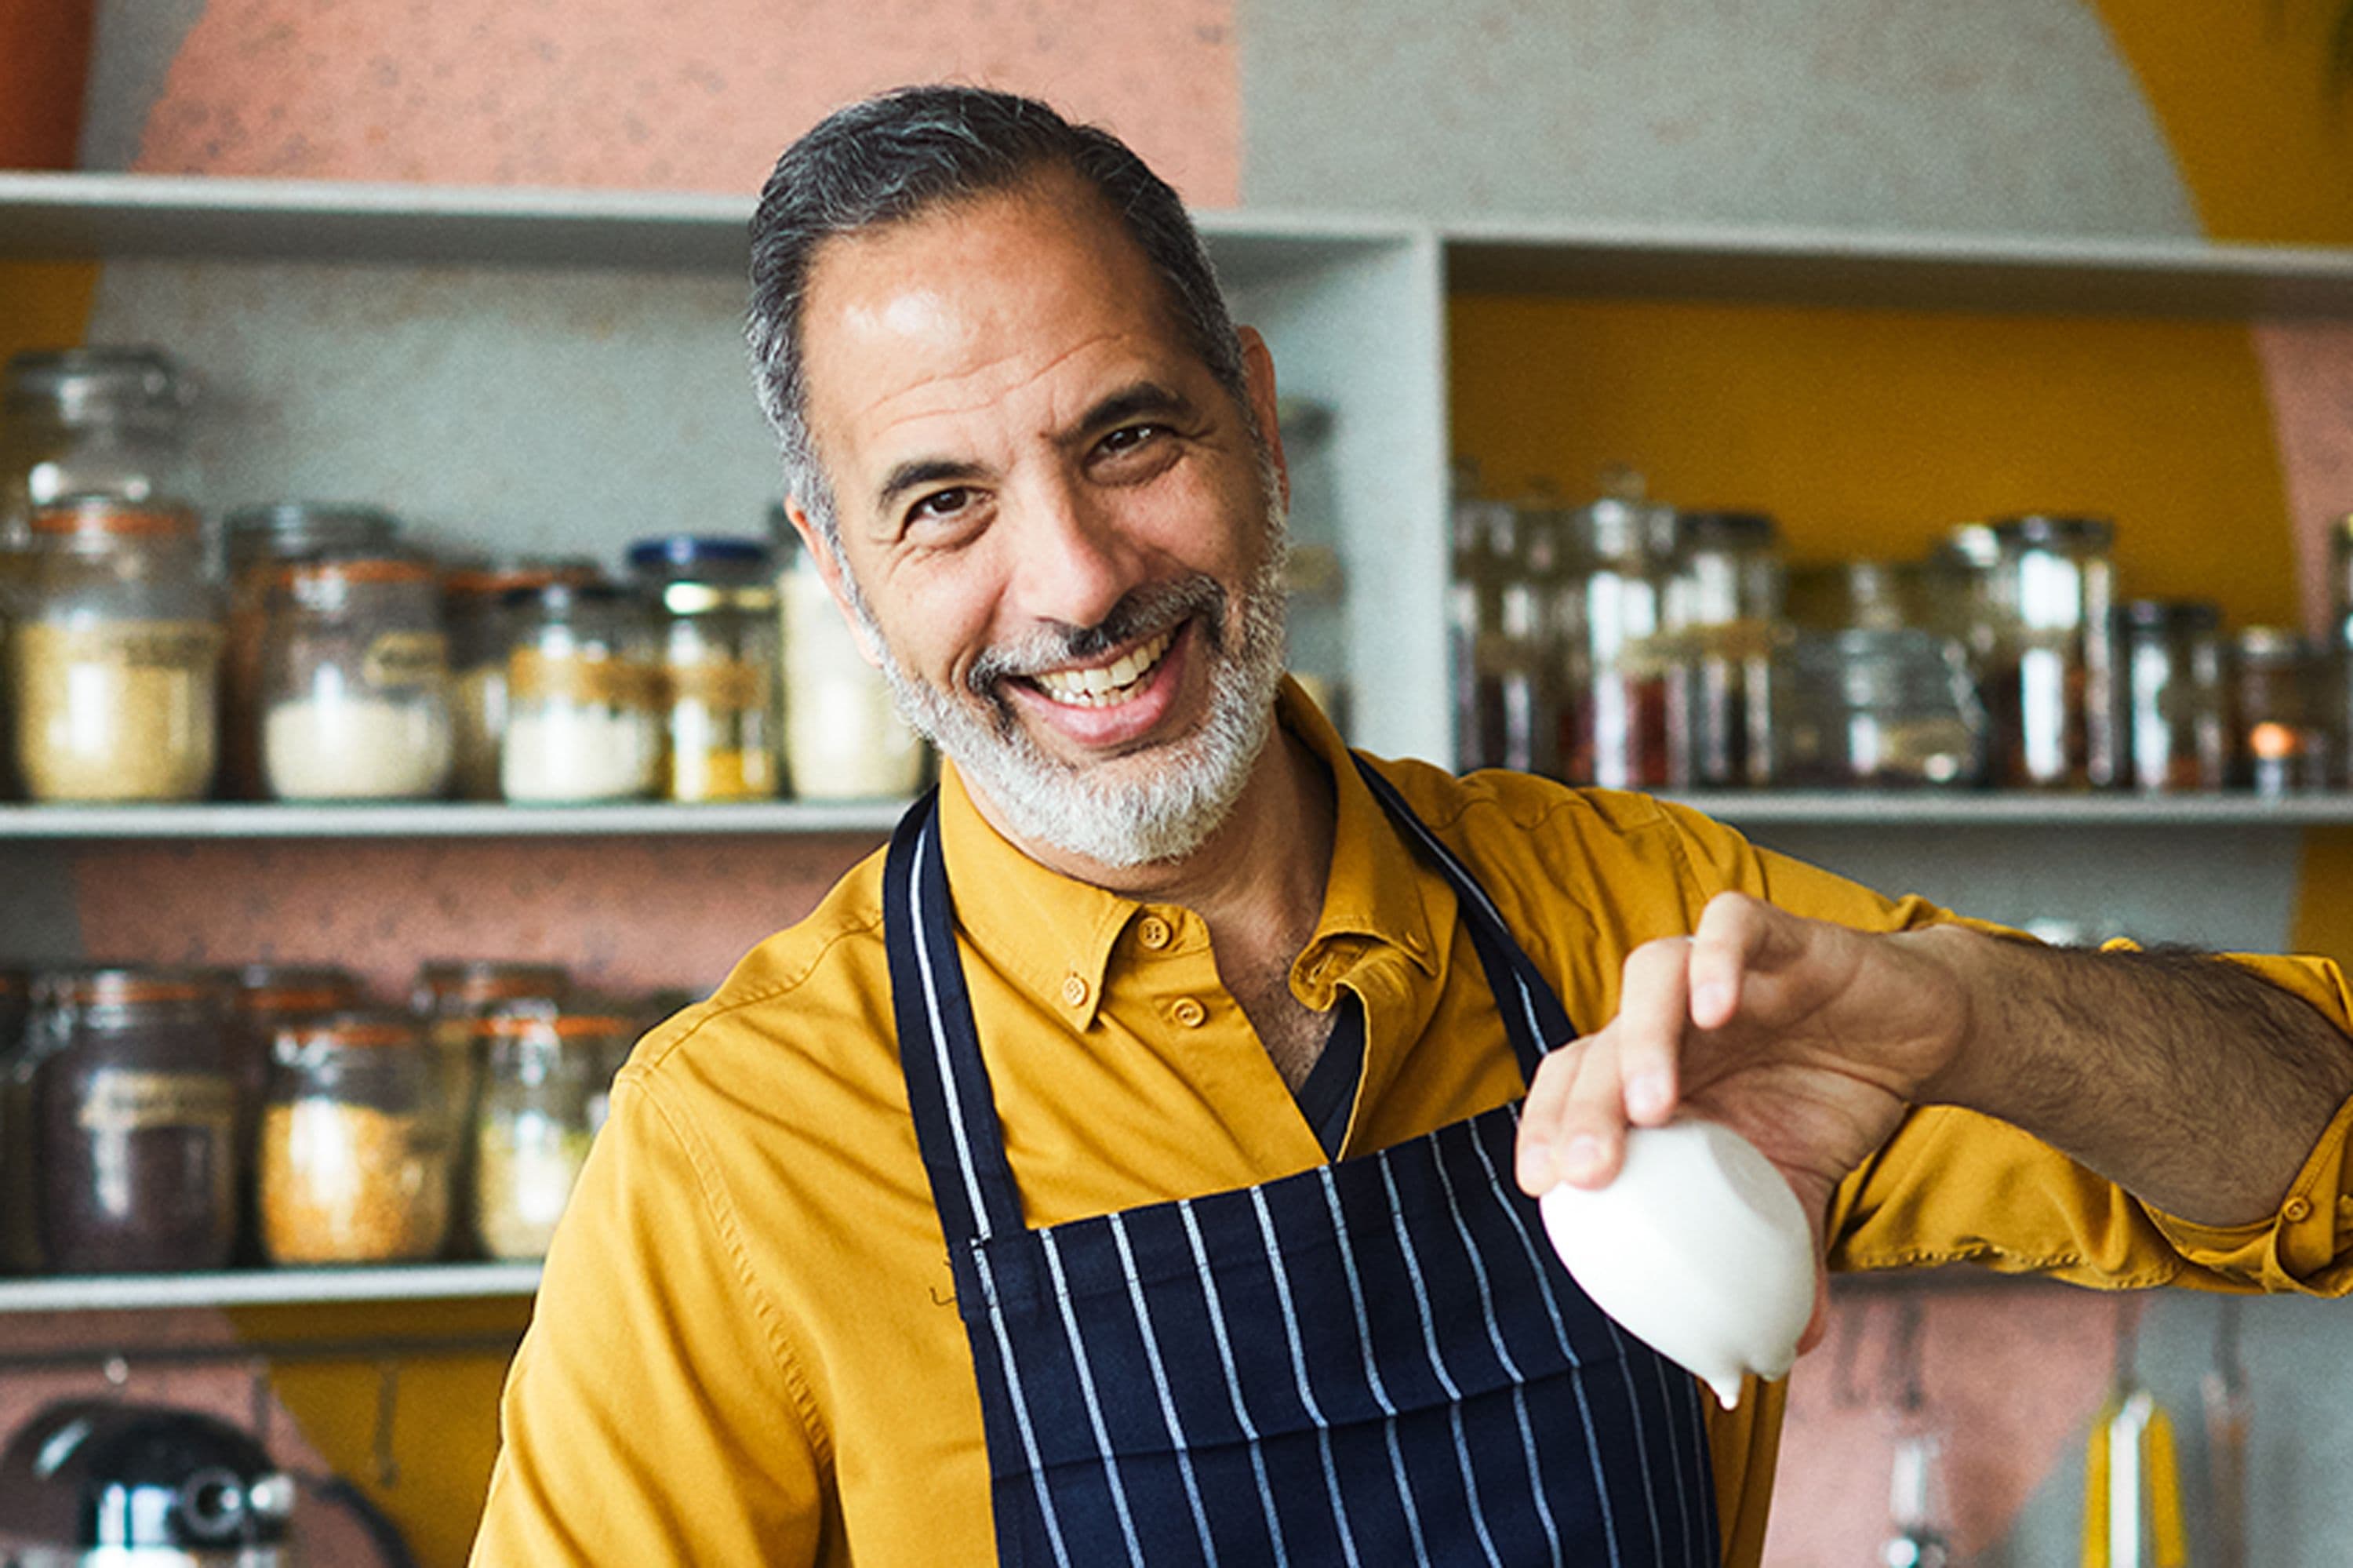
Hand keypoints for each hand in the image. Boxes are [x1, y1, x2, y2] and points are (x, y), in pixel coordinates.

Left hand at [1514, 894, 1974, 1342]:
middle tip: (1588, 1171)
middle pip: (1598, 1043)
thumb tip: (1786, 1349)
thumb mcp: (1799, 1187)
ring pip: (1648, 976)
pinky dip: (1717, 959)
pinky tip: (1719, 1008)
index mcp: (1656, 1074)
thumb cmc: (1827, 1100)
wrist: (1917, 1033)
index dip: (1545, 1126)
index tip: (1541, 1187)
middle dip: (1583, 1106)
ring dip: (1643, 1038)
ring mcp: (1717, 970)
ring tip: (1655, 1105)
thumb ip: (1781, 1256)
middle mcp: (1670, 1018)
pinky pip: (1732, 926)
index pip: (1572, 1086)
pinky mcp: (1777, 935)